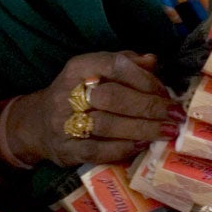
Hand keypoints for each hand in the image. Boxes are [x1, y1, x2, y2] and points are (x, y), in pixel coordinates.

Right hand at [2, 51, 179, 168]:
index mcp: (78, 67)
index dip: (144, 79)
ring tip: (167, 131)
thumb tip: (154, 61)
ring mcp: (64, 123)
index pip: (114, 65)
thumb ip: (125, 63)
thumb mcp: (95, 71)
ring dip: (142, 128)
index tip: (166, 91)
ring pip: (108, 124)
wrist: (36, 124)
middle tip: (175, 115)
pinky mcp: (67, 150)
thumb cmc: (77, 94)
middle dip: (149, 106)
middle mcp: (68, 92)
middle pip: (113, 97)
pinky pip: (99, 150)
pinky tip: (144, 145)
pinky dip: (124, 148)